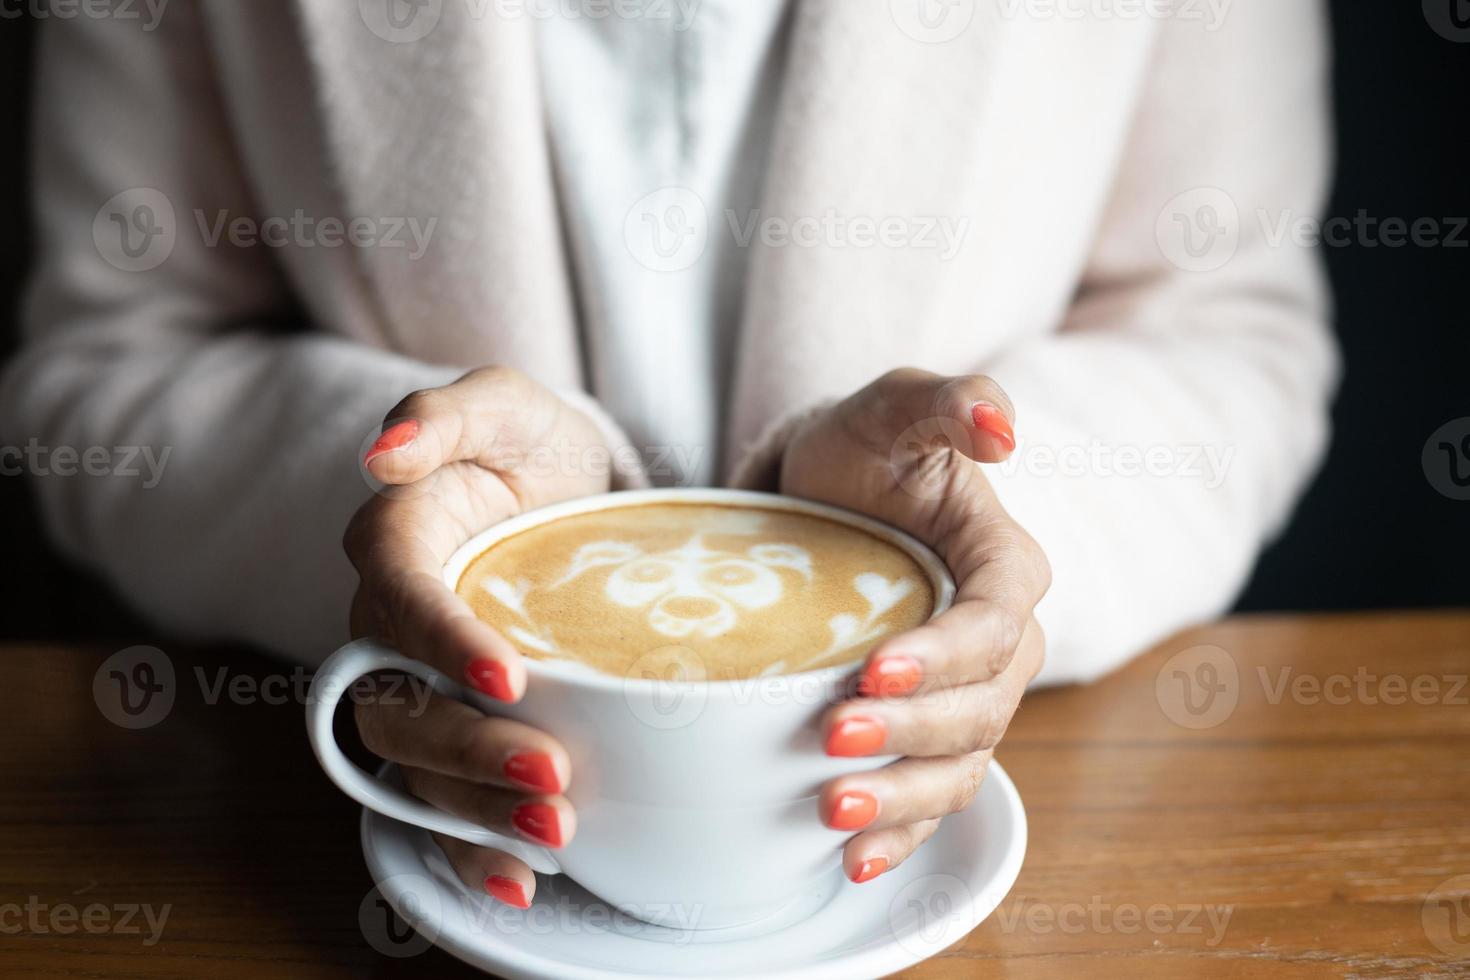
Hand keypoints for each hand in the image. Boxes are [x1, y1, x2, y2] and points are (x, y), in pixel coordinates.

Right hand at [343, 366, 607, 907]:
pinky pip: (443, 797)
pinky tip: (522, 882)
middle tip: (554, 777)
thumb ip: (444, 415)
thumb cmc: (533, 443)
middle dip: (470, 751)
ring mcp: (418, 683)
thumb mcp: (504, 403)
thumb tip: (381, 457)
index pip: (401, 599)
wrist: (571, 488)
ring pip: (419, 764)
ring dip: (479, 810)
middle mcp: (390, 625)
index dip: (443, 642)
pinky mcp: (456, 723)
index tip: (510, 677)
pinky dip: (473, 845)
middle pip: (401, 704)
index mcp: (396, 545)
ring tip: (558, 835)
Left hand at [765, 368, 1048, 883]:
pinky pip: (930, 797)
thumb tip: (1002, 432)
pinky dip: (899, 833)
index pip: (991, 626)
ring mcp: (966, 696)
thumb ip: (951, 402)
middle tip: (830, 736)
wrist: (820, 492)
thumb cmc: (859, 446)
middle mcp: (1000, 642)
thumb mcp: (895, 405)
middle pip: (976, 707)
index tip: (873, 669)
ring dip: (902, 797)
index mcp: (1005, 568)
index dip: (944, 657)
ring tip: (831, 811)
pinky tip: (851, 862)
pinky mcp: (926, 734)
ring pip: (957, 765)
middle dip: (909, 731)